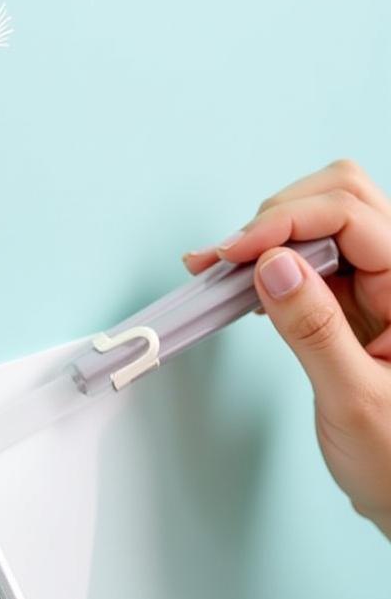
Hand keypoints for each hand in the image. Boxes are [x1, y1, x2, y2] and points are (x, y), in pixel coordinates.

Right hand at [183, 160, 390, 537]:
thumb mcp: (356, 400)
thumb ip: (315, 329)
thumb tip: (273, 267)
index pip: (351, 216)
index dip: (285, 222)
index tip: (233, 253)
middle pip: (341, 198)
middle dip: (276, 216)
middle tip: (224, 257)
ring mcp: (380, 285)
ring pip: (323, 220)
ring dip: (270, 235)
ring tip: (222, 269)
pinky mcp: (354, 301)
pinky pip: (309, 259)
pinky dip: (270, 262)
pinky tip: (243, 284)